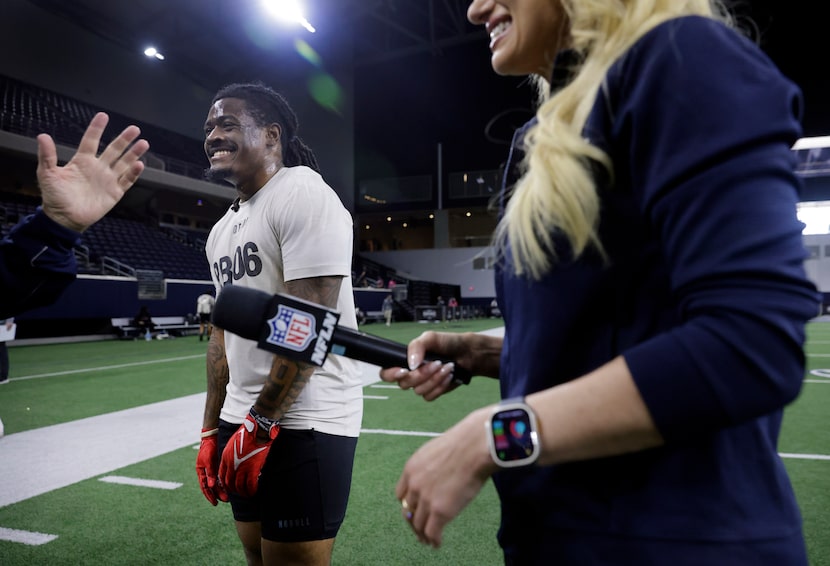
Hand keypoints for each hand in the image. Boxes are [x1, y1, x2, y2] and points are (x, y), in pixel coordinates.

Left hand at [37, 112, 149, 232]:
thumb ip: (47, 155)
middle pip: (114, 150)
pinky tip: (139, 165)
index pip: (91, 141)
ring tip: (143, 143)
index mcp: (82, 161)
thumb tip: (42, 136)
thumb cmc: (54, 197)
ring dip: (133, 154)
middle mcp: (97, 168)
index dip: (97, 129)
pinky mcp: (114, 193)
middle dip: (124, 139)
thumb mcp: (47, 174)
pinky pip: (126, 180)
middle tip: (134, 129)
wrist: (64, 218)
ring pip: (124, 163)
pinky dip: (133, 173)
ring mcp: (107, 180)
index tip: (103, 116)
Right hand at [196, 428, 227, 505]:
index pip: (205, 488)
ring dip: (221, 490)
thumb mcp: (208, 461)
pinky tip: (228, 487)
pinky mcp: (217, 467)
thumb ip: (210, 473)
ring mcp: (212, 470)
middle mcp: (206, 473)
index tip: (215, 503)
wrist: (212, 438)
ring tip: (228, 497)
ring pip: (216, 483)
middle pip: (211, 487)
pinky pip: (220, 478)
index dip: (210, 496)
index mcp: (201, 473)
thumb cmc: (208, 449)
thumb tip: (211, 486)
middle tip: (226, 500)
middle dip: (218, 495)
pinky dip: (223, 483)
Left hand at [219, 413, 277, 496]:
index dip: (225, 483)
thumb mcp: (233, 443)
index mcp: (225, 457)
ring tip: (246, 495)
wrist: (257, 430)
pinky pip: (250, 485)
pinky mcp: (252, 469)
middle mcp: (231, 464)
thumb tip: (234, 462)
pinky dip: (251, 490)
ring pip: (239, 486)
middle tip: (238, 493)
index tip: (229, 487)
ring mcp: (241, 468)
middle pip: (229, 483)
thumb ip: (231, 454)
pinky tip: (253, 492)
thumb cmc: (247, 433)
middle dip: (233, 490)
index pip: (221, 475)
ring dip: (242, 492)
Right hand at [380, 331, 497, 400]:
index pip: (386, 373)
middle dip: (421, 374)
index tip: (404, 371)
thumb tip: (410, 363)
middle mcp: (410, 374)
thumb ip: (417, 346)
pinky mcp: (433, 391)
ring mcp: (421, 384)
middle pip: (404, 384)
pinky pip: (430, 396)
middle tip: (436, 363)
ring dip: (434, 379)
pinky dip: (440, 386)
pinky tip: (449, 376)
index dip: (391, 375)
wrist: (468, 354)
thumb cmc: (449, 343)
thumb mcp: (431, 338)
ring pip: (419, 391)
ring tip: (446, 366)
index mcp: (405, 360)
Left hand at [396, 407, 497, 546]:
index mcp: (411, 469)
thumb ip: (431, 467)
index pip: (401, 494)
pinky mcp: (440, 511)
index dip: (408, 505)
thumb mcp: (436, 452)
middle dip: (413, 521)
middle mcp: (414, 485)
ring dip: (422, 534)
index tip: (415, 511)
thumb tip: (439, 473)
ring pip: (418, 525)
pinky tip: (437, 543)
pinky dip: (433, 540)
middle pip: (408, 511)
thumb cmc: (463, 444)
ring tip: (428, 540)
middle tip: (420, 529)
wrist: (473, 447)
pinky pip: (432, 533)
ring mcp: (426, 499)